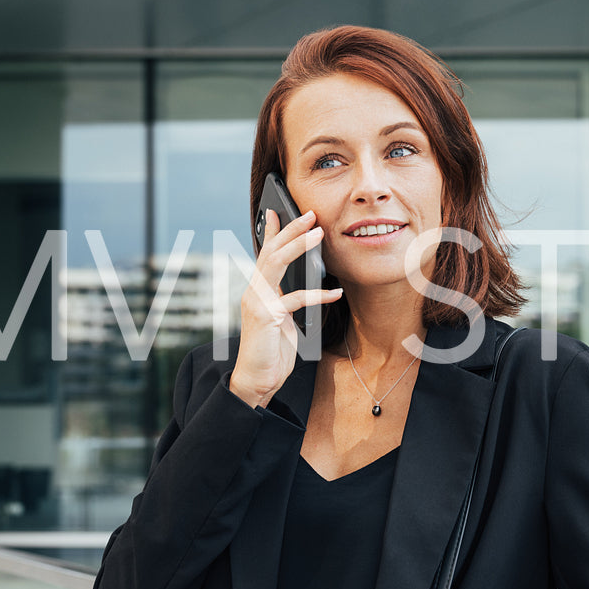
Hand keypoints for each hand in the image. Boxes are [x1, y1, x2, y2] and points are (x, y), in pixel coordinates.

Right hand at [228, 207, 342, 407]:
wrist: (256, 379)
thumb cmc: (271, 351)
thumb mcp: (281, 319)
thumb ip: (287, 300)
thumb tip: (306, 283)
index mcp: (258, 290)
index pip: (264, 254)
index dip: (270, 231)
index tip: (277, 210)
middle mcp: (254, 291)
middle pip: (271, 252)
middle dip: (290, 230)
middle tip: (310, 214)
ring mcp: (258, 302)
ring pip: (277, 264)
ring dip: (298, 246)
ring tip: (318, 234)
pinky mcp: (267, 317)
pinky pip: (294, 299)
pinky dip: (317, 295)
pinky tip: (334, 293)